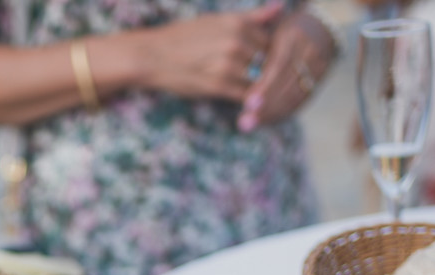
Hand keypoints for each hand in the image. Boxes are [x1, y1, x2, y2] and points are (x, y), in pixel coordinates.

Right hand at [139, 2, 286, 102]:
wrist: (153, 56)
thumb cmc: (185, 37)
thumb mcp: (218, 20)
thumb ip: (252, 17)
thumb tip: (281, 6)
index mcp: (238, 24)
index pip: (273, 43)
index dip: (273, 56)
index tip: (266, 66)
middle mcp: (236, 42)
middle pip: (269, 63)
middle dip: (270, 75)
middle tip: (267, 84)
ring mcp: (228, 65)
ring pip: (260, 81)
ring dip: (262, 91)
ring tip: (259, 96)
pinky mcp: (218, 86)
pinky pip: (246, 97)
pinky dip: (251, 103)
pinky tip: (248, 105)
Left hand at [237, 10, 335, 130]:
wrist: (318, 27)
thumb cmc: (283, 32)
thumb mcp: (270, 35)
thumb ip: (258, 56)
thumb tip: (244, 88)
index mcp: (293, 36)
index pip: (278, 67)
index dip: (264, 87)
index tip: (247, 104)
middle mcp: (309, 52)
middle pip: (287, 86)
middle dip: (265, 107)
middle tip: (245, 123)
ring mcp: (318, 67)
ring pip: (294, 97)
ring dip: (271, 114)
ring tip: (250, 124)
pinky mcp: (320, 80)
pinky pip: (300, 101)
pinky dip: (282, 113)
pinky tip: (266, 119)